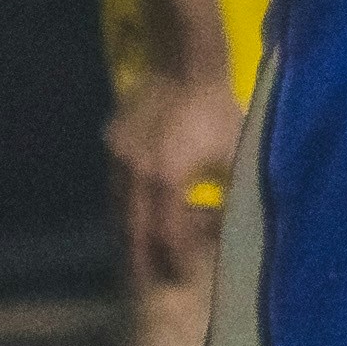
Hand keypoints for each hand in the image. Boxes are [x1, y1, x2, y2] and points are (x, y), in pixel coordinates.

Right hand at [106, 53, 244, 287]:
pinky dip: (124, 206)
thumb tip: (234, 226)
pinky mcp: (112, 142)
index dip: (176, 259)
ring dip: (128, 235)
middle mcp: (135, 174)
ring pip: (117, 210)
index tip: (183, 275)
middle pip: (132, 232)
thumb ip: (231, 192)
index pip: (167, 235)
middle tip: (147, 283)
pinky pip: (114, 185)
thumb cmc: (216, 109)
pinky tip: (136, 215)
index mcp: (167, 178)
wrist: (184, 62)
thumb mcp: (233, 154)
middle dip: (140, 260)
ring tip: (139, 256)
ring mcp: (118, 157)